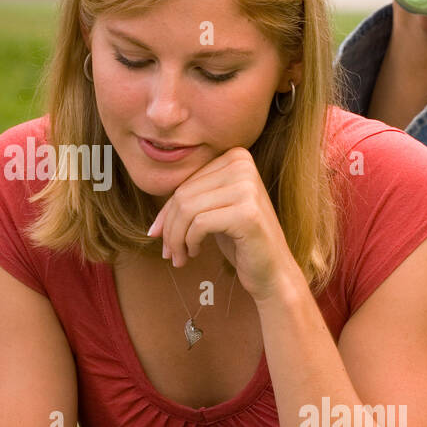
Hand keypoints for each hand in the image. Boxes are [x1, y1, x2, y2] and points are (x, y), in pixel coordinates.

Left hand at [146, 146, 290, 303]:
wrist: (272, 270)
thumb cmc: (240, 241)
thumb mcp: (212, 212)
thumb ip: (187, 203)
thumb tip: (153, 226)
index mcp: (236, 157)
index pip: (186, 182)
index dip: (167, 212)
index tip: (161, 236)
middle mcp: (243, 165)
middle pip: (183, 194)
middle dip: (170, 228)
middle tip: (169, 253)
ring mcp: (247, 187)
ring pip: (187, 209)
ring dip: (176, 239)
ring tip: (180, 256)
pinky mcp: (247, 212)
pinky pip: (199, 224)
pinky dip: (190, 242)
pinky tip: (196, 253)